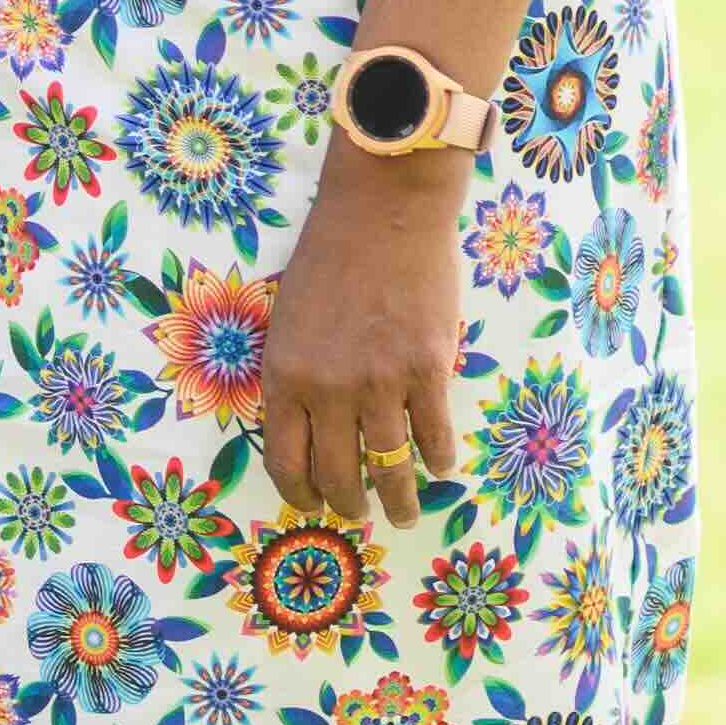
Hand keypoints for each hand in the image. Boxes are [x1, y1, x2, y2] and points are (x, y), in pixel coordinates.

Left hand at [258, 145, 462, 524]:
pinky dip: (438, 458)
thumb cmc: (329, 258)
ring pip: (390, 466)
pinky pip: (435, 434)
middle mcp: (329, 390)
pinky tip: (440, 466)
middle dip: (349, 504)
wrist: (383, 211)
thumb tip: (310, 428)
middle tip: (360, 513)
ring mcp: (382, 383)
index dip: (301, 493)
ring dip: (400, 498)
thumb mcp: (287, 321)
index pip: (286, 461)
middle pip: (339, 474)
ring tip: (405, 513)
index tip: (314, 504)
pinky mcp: (429, 370)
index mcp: (285, 377)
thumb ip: (296, 375)